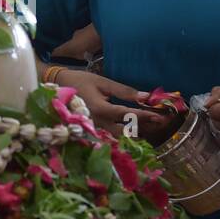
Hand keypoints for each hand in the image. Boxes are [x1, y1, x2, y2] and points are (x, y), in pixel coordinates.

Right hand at [56, 69, 176, 142]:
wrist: (59, 86)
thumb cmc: (82, 81)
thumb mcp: (103, 82)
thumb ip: (124, 91)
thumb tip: (145, 97)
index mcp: (101, 109)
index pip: (127, 115)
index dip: (144, 116)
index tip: (159, 116)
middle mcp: (98, 123)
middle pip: (125, 132)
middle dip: (144, 128)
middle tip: (160, 123)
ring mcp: (94, 129)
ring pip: (119, 137)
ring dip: (136, 133)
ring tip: (152, 127)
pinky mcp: (93, 131)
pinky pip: (112, 136)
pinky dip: (125, 134)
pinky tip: (136, 130)